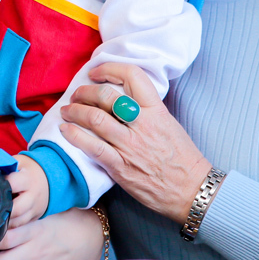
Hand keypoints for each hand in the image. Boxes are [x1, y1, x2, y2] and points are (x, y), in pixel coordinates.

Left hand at [8, 155, 48, 227]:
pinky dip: (11, 228)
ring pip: (19, 221)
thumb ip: (4, 165)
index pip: (11, 185)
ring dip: (5, 223)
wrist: (51, 178)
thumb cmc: (30, 170)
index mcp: (27, 179)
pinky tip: (1, 228)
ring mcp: (35, 208)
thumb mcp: (19, 162)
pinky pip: (22, 226)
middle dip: (2, 212)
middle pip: (16, 209)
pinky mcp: (35, 217)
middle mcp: (33, 196)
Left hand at [61, 63, 210, 223]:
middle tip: (76, 94)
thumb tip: (123, 100)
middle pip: (106, 96)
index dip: (110, 69)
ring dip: (75, 111)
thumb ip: (147, 111)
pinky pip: (92, 147)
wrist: (192, 190)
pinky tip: (66, 130)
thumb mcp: (169, 124)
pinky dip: (74, 136)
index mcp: (157, 111)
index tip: (97, 72)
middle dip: (85, 92)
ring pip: (95, 119)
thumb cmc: (182, 159)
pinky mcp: (120, 167)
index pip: (133, 76)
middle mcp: (142, 124)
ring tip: (67, 110)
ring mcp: (130, 146)